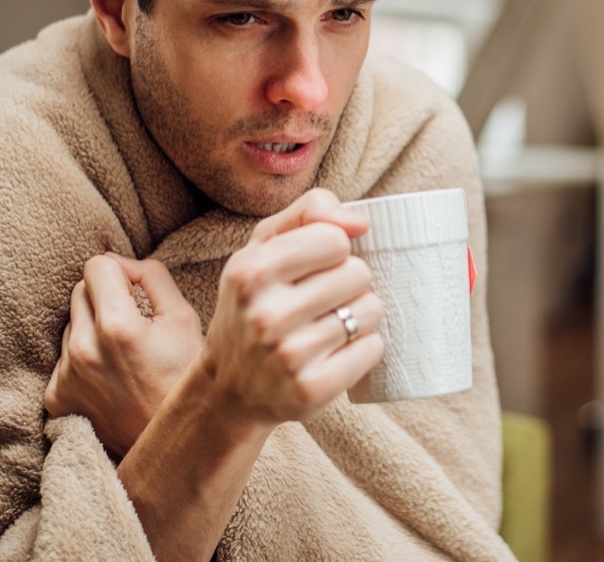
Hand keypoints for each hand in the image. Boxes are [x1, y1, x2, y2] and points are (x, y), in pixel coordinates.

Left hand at [44, 253, 203, 457]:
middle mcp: (83, 350)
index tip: (137, 291)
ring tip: (124, 356)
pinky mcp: (55, 398)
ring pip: (71, 323)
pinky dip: (84, 359)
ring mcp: (66, 376)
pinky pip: (63, 358)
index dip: (121, 271)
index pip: (97, 265)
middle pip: (80, 291)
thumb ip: (152, 277)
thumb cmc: (184, 379)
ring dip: (93, 328)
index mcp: (118, 327)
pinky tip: (111, 378)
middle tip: (134, 323)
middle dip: (106, 297)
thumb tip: (121, 263)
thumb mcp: (185, 320)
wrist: (173, 448)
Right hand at [199, 188, 384, 426]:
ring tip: (326, 326)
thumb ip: (308, 213)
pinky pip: (373, 348)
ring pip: (371, 311)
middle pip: (359, 274)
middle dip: (348, 284)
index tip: (314, 268)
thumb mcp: (263, 248)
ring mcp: (289, 356)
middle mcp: (267, 314)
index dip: (333, 251)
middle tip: (320, 302)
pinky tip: (334, 352)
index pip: (335, 239)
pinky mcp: (312, 389)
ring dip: (358, 316)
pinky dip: (362, 348)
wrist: (230, 387)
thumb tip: (360, 222)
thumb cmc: (255, 304)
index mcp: (252, 271)